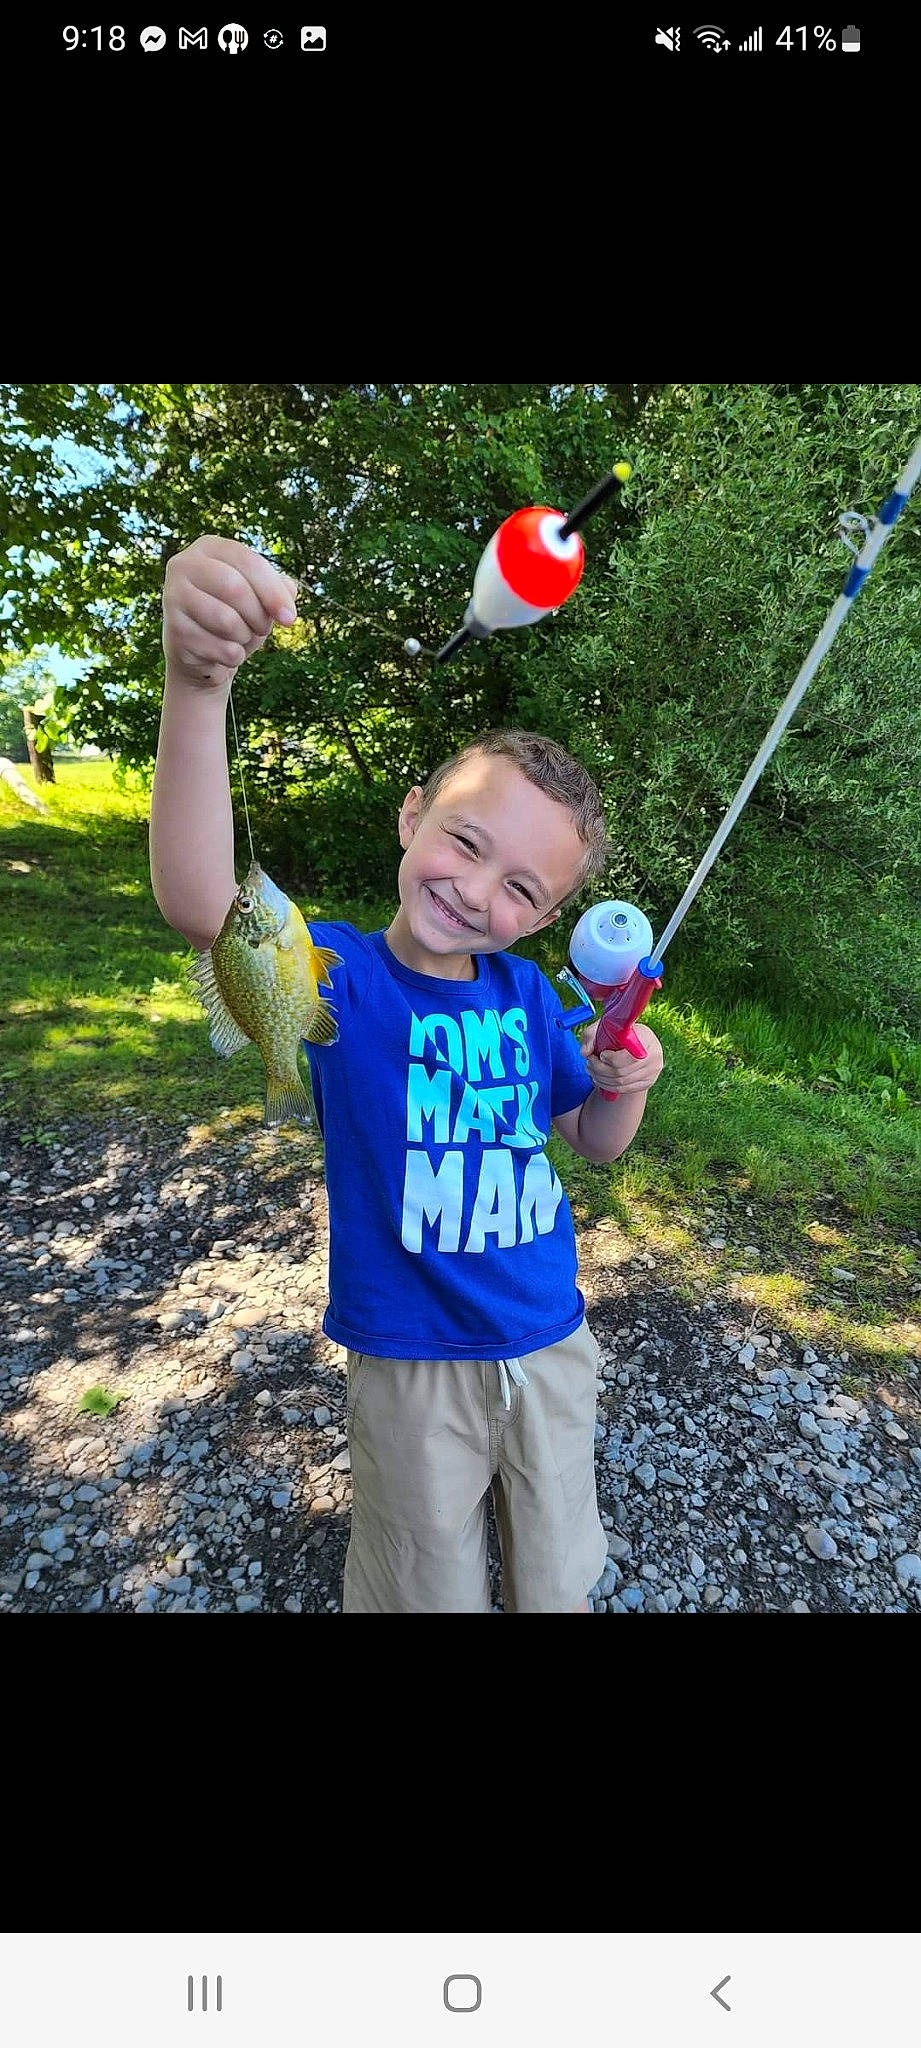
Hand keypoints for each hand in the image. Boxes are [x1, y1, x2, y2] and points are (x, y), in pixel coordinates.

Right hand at [162, 535, 299, 689]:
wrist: (202, 653)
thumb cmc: (236, 616)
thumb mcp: (260, 597)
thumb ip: (280, 587)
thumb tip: (289, 590)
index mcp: (209, 547)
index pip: (249, 562)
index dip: (274, 592)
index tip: (290, 619)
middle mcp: (184, 564)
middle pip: (235, 589)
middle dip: (259, 616)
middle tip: (262, 629)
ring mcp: (173, 596)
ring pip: (227, 620)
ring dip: (245, 637)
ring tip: (240, 637)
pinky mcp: (173, 630)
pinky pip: (220, 648)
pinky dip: (233, 656)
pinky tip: (223, 652)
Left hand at [578, 1019, 663, 1094]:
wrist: (635, 1040)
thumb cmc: (617, 1032)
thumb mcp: (603, 1027)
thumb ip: (591, 1036)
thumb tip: (585, 1052)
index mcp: (647, 1039)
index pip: (629, 1056)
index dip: (611, 1058)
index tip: (601, 1054)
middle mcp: (654, 1056)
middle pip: (622, 1072)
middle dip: (600, 1069)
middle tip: (589, 1063)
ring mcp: (653, 1072)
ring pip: (621, 1082)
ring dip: (601, 1078)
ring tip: (591, 1069)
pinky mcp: (648, 1082)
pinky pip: (624, 1089)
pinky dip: (608, 1086)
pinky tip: (599, 1078)